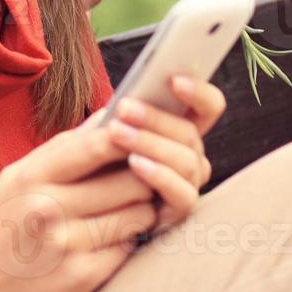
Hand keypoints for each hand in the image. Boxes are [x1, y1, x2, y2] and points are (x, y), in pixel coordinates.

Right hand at [0, 114, 158, 291]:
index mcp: (32, 177)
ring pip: (137, 214)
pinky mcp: (84, 274)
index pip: (93, 146)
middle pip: (128, 180)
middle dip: (143, 177)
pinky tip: (114, 237)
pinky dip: (128, 240)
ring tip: (131, 207)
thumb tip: (110, 116)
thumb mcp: (21, 177)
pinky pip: (129, 246)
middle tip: (143, 178)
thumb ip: (63, 148)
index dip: (126, 137)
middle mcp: (48, 208)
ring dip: (142, 209)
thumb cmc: (12, 221)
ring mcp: (67, 243)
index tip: (140, 136)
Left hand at [105, 74, 225, 230]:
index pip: (208, 107)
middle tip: (123, 108)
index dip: (199, 92)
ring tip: (118, 133)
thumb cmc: (97, 157)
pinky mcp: (180, 211)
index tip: (174, 80)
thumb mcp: (107, 129)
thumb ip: (123, 112)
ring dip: (151, 143)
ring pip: (187, 160)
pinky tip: (136, 164)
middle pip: (190, 132)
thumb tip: (128, 96)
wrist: (83, 203)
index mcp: (179, 128)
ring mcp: (189, 183)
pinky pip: (183, 194)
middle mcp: (191, 154)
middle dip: (156, 118)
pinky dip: (159, 175)